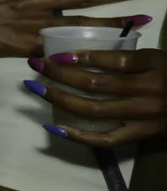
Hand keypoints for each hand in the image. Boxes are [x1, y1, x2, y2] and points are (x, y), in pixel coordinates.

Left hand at [28, 47, 166, 146]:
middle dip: (61, 74)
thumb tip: (80, 51)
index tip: (56, 55)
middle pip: (97, 84)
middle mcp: (151, 90)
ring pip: (95, 109)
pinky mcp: (143, 134)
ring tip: (37, 89)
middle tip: (36, 66)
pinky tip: (55, 127)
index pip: (114, 60)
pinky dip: (78, 135)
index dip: (83, 57)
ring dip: (60, 99)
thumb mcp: (156, 58)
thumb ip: (126, 55)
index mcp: (155, 64)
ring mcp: (146, 115)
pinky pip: (106, 139)